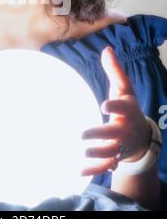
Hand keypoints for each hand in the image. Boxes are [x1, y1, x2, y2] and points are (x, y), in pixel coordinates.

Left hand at [81, 46, 150, 175]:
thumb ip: (115, 71)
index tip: (105, 104)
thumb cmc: (127, 108)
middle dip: (100, 134)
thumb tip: (107, 49)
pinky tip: (79, 170)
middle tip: (83, 134)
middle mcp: (125, 128)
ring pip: (110, 151)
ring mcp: (120, 145)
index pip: (123, 107)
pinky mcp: (114, 156)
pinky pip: (105, 165)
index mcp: (127, 110)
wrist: (139, 135)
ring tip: (83, 152)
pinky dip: (94, 169)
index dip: (115, 106)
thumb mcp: (124, 88)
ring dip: (97, 153)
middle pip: (114, 133)